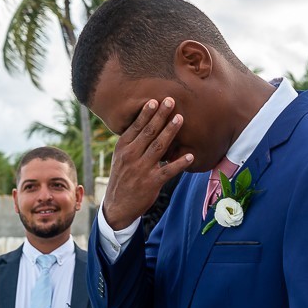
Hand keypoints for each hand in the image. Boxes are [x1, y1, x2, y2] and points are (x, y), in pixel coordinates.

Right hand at [100, 98, 193, 229]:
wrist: (117, 206)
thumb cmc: (122, 177)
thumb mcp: (121, 158)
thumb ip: (132, 142)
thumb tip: (146, 123)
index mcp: (123, 148)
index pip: (136, 127)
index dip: (146, 113)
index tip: (155, 100)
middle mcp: (131, 156)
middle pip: (148, 132)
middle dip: (160, 116)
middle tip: (171, 101)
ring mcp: (141, 169)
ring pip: (159, 147)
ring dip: (171, 132)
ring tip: (180, 119)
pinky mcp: (151, 183)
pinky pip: (168, 170)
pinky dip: (179, 163)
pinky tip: (190, 156)